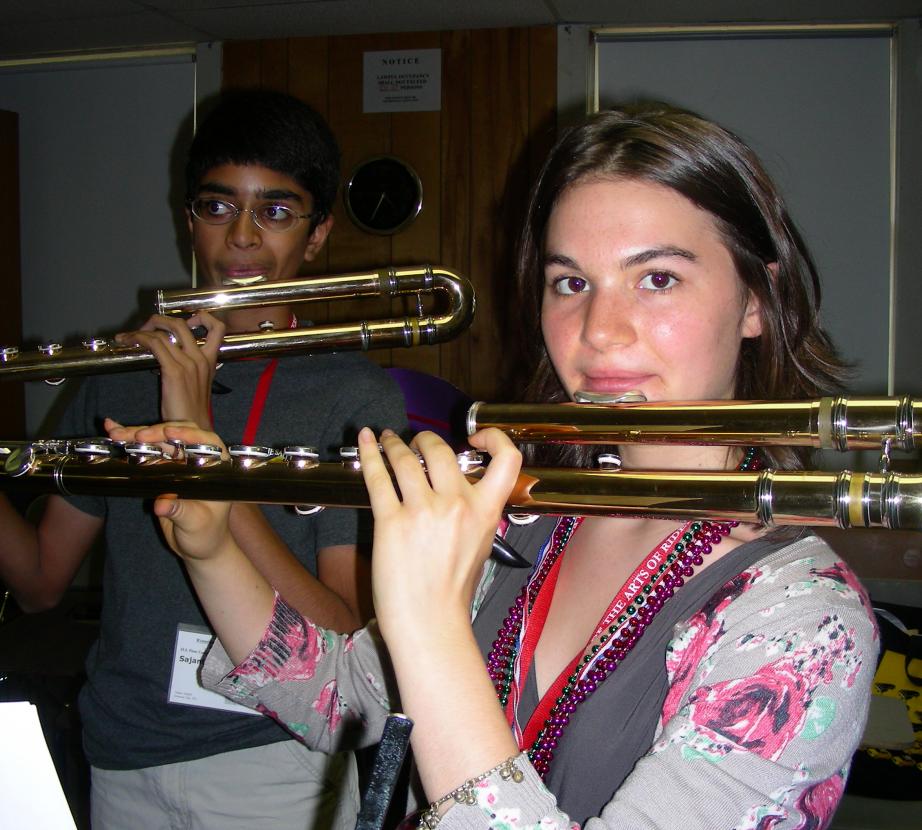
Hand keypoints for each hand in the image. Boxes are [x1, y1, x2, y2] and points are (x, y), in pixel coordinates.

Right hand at [105, 419, 232, 562]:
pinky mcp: (161, 469)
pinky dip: (129, 441)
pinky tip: (112, 430)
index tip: (169, 431)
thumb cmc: (206, 534)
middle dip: (155, 433)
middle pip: (178, 437)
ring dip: (136, 435)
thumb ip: (181, 512)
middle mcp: (198, 459)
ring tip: (114, 433)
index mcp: (216, 467)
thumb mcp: (195, 524)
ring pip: (159, 441)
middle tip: (134, 436)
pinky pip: (146, 451)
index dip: (188, 433)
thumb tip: (161, 504)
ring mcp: (179, 462)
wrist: (197, 544)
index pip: (206, 442)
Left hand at [115, 311, 224, 426]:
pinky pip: (154, 343)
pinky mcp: (174, 371)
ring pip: (164, 331)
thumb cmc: (191, 411)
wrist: (194, 429)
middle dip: (160, 319)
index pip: (218, 328)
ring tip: (131, 335)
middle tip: (147, 327)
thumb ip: (191, 368)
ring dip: (143, 328)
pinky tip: (128, 341)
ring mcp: (189, 363)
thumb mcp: (198, 384)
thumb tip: (172, 358)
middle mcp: (201, 358)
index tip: (187, 319)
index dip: (202, 316)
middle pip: (182, 323)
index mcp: (211, 361)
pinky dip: (139, 338)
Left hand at [358, 427, 521, 643]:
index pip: (507, 460)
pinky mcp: (391, 522)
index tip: (474, 436)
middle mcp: (458, 505)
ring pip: (407, 458)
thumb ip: (474, 514)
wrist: (430, 624)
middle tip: (415, 443)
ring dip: (395, 444)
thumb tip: (460, 492)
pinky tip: (366, 441)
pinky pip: (378, 477)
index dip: (493, 437)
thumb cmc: (452, 593)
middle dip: (425, 440)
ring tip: (388, 440)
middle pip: (441, 450)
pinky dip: (370, 453)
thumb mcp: (480, 546)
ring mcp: (424, 511)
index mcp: (486, 511)